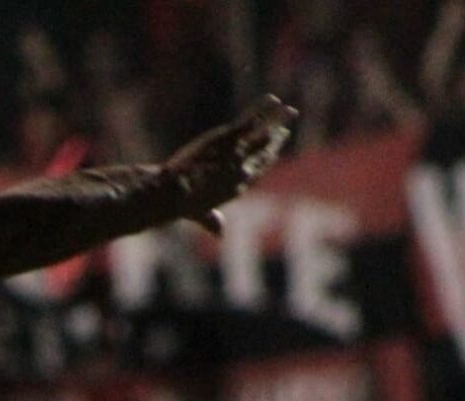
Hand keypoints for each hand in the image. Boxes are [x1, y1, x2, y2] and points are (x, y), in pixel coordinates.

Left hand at [161, 95, 297, 234]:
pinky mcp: (229, 138)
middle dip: (277, 140)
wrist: (174, 192)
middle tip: (285, 129)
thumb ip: (212, 221)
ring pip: (264, 135)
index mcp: (238, 188)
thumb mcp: (200, 214)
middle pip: (265, 152)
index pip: (259, 170)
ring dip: (279, 121)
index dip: (269, 159)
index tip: (275, 151)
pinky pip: (251, 120)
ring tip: (290, 112)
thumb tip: (220, 235)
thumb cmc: (182, 204)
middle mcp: (244, 170)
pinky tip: (273, 100)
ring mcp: (238, 153)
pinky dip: (263, 109)